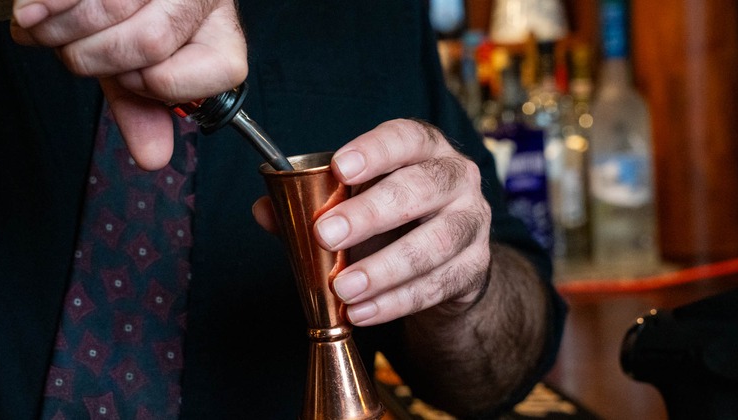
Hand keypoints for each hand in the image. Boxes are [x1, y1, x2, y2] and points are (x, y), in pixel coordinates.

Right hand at [10, 0, 246, 169]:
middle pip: (151, 42)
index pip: (197, 73)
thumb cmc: (134, 24)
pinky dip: (48, 4)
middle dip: (95, 56)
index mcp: (220, 38)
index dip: (150, 84)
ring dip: (63, 28)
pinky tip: (29, 13)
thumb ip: (143, 109)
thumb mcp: (139, 70)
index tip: (128, 79)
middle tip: (72, 53)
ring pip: (117, 7)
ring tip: (40, 29)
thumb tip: (153, 157)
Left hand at [253, 119, 492, 325]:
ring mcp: (472, 223)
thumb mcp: (356, 202)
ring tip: (343, 287)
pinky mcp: (474, 268)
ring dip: (384, 268)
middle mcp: (457, 178)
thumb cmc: (392, 219)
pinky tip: (362, 312)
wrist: (446, 261)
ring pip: (435, 243)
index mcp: (426, 149)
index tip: (340, 168)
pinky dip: (396, 302)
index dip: (375, 151)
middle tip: (327, 234)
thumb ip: (311, 204)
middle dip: (372, 213)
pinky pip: (437, 286)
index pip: (406, 138)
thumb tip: (263, 210)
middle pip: (423, 188)